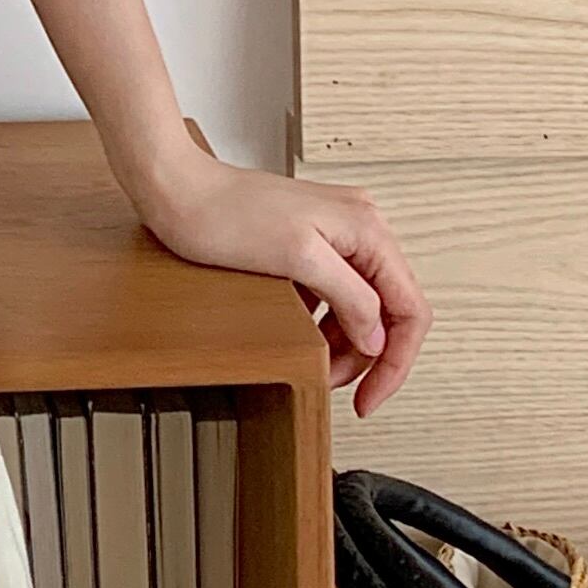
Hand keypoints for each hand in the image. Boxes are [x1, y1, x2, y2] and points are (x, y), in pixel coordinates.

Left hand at [134, 146, 431, 420]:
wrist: (177, 189)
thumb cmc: (225, 215)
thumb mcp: (297, 260)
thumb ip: (349, 297)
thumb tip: (377, 337)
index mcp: (367, 229)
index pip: (410, 309)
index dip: (396, 363)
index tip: (371, 398)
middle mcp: (360, 227)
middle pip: (389, 311)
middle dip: (367, 357)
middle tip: (335, 385)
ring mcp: (335, 233)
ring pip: (362, 307)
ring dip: (346, 344)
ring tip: (319, 368)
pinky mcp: (311, 241)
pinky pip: (335, 294)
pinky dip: (326, 323)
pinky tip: (305, 335)